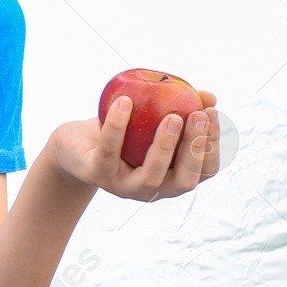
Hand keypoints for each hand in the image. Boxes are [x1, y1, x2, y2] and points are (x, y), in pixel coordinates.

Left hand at [50, 90, 219, 200]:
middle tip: (197, 116)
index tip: (211, 114)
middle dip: (195, 148)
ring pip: (151, 176)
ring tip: (172, 116)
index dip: (213, 145)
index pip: (204, 171)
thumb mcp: (151, 119)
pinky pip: (109, 151)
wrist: (74, 146)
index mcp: (171, 177)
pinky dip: (117, 126)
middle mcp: (152, 189)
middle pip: (184, 179)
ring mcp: (124, 186)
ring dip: (164, 145)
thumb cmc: (121, 133)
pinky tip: (124, 102)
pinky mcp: (97, 174)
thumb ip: (180, 108)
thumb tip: (210, 96)